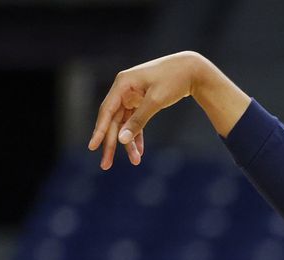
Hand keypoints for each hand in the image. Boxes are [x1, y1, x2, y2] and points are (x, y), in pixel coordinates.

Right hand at [88, 51, 204, 169]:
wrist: (191, 70)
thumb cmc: (173, 81)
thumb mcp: (156, 101)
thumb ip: (138, 120)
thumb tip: (122, 139)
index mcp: (122, 84)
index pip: (106, 111)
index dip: (99, 131)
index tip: (93, 147)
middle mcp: (123, 89)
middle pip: (113, 120)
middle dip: (111, 143)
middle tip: (106, 165)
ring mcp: (131, 95)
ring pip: (124, 123)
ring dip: (128, 142)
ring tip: (135, 161)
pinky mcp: (141, 100)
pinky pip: (135, 121)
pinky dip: (137, 135)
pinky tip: (140, 151)